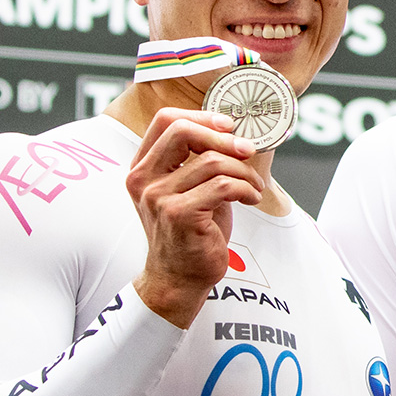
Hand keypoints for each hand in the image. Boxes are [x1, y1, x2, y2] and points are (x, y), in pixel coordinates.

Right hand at [127, 108, 262, 327]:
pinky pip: (224, 186)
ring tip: (253, 186)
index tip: (229, 126)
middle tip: (247, 151)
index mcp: (142, 168)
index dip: (201, 117)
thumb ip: (197, 161)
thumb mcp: (188, 190)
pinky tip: (251, 199)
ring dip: (244, 171)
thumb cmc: (189, 233)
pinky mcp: (180, 215)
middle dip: (223, 137)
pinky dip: (246, 189)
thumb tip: (232, 133)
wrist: (178, 279)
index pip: (165, 120)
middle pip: (182, 130)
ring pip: (212, 161)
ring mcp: (158, 197)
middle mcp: (143, 179)